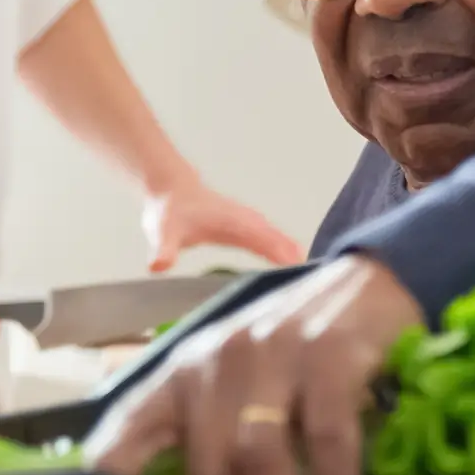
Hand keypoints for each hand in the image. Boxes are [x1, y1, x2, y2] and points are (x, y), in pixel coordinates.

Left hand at [84, 256, 423, 474]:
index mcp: (181, 372)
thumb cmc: (289, 346)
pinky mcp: (327, 354)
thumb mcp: (232, 380)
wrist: (365, 285)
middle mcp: (217, 360)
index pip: (127, 428)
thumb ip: (207, 436)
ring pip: (257, 455)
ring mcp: (272, 353)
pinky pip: (323, 437)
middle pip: (206, 462)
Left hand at [141, 176, 303, 271]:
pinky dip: (287, 252)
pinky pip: (274, 240)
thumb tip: (158, 265)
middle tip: (317, 284)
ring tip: (314, 279)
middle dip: (296, 260)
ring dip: (295, 257)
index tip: (299, 271)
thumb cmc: (168, 212)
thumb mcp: (162, 232)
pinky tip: (295, 267)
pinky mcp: (248, 227)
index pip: (264, 240)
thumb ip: (163, 250)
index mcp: (233, 222)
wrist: (171, 190)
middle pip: (279, 240)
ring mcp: (250, 222)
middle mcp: (247, 220)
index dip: (282, 255)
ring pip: (280, 239)